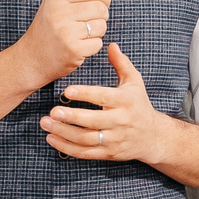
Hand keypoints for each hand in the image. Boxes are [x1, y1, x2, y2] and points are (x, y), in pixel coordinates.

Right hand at [17, 0, 110, 85]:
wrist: (31, 59)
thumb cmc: (43, 30)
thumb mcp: (52, 1)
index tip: (100, 2)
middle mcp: (61, 14)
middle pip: (101, 8)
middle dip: (100, 16)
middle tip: (87, 21)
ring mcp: (67, 33)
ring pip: (102, 26)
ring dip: (96, 32)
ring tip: (81, 34)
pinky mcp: (74, 50)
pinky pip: (98, 44)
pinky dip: (92, 46)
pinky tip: (79, 45)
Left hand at [44, 44, 167, 164]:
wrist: (153, 136)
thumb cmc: (139, 104)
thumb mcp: (135, 82)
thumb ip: (121, 63)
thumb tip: (111, 45)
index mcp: (125, 101)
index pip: (103, 97)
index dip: (85, 94)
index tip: (67, 91)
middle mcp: (120, 121)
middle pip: (93, 121)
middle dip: (71, 117)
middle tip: (52, 112)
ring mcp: (114, 139)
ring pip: (87, 139)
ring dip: (64, 133)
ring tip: (46, 123)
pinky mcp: (109, 153)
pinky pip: (86, 153)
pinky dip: (67, 147)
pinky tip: (51, 138)